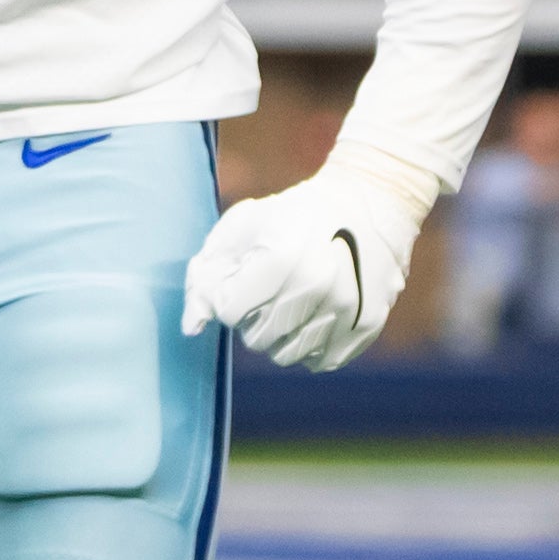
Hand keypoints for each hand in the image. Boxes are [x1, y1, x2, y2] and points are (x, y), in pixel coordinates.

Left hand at [181, 142, 438, 371]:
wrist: (366, 198)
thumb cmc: (292, 213)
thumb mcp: (241, 226)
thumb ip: (205, 274)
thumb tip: (191, 327)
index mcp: (279, 256)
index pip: (230, 312)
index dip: (229, 296)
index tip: (244, 277)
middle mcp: (316, 285)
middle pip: (258, 339)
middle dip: (253, 317)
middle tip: (269, 288)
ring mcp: (346, 307)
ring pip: (289, 356)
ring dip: (281, 335)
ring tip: (291, 301)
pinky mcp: (367, 323)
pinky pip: (323, 361)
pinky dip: (312, 346)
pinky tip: (314, 314)